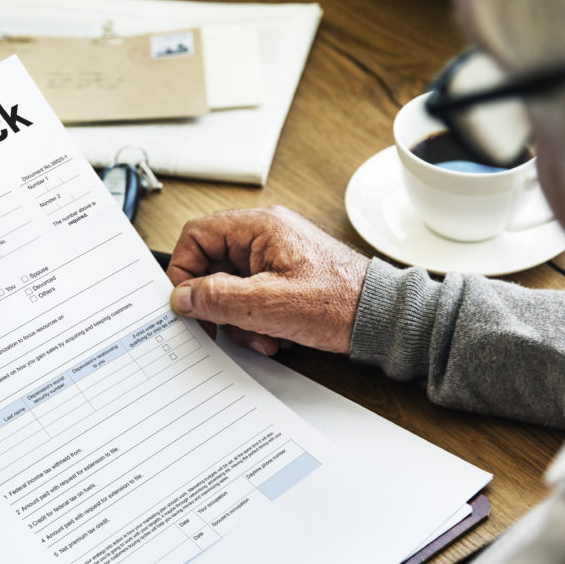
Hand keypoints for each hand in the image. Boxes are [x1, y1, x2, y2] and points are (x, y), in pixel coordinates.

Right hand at [167, 206, 369, 354]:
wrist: (382, 318)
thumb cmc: (340, 302)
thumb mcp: (268, 304)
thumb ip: (218, 298)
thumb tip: (182, 297)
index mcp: (259, 227)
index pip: (197, 236)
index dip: (184, 271)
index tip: (186, 303)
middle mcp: (265, 236)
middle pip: (212, 267)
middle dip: (219, 305)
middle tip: (225, 328)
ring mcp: (275, 258)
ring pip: (231, 288)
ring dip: (240, 320)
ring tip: (264, 336)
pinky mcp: (285, 279)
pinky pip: (252, 298)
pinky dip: (257, 321)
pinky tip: (276, 336)